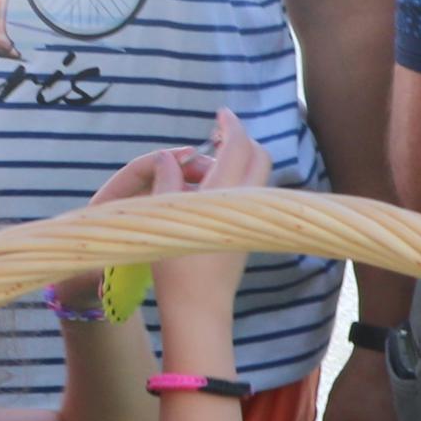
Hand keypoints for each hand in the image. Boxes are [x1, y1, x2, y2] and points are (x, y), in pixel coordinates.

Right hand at [127, 111, 272, 328]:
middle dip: (240, 140)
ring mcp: (250, 218)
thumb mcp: (161, 220)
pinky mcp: (250, 232)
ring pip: (257, 175)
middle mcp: (244, 203)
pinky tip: (208, 190)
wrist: (199, 307)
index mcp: (224, 194)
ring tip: (200, 167)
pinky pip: (250, 193)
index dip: (231, 125)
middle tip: (214, 136)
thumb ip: (167, 182)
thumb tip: (168, 155)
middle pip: (258, 156)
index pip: (238, 146)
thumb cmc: (175, 268)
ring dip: (237, 161)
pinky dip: (236, 180)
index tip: (221, 113)